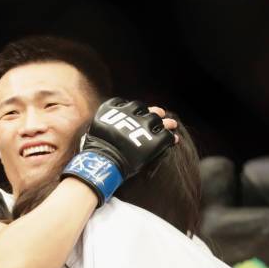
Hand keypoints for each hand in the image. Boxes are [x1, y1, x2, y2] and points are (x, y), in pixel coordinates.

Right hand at [61, 97, 175, 206]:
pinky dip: (170, 138)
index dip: (136, 109)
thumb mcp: (95, 128)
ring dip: (165, 123)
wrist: (103, 162)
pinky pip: (165, 136)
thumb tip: (109, 122)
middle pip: (144, 110)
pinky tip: (173, 140)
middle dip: (154, 112)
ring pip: (157, 120)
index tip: (140, 111)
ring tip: (172, 124)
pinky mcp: (153, 141)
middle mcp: (130, 114)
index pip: (128, 105)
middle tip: (161, 114)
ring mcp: (142, 126)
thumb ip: (105, 121)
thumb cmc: (95, 149)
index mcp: (114, 109)